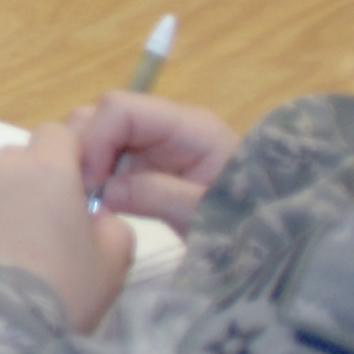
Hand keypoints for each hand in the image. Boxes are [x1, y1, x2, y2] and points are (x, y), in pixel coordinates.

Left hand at [0, 124, 133, 331]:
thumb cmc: (60, 292)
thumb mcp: (113, 263)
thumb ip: (111, 224)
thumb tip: (94, 214)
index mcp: (48, 169)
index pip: (58, 135)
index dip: (66, 160)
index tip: (69, 196)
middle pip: (16, 159)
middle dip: (27, 186)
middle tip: (34, 234)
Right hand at [62, 91, 238, 230]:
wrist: (273, 245)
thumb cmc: (251, 222)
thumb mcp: (210, 213)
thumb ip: (161, 196)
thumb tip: (108, 190)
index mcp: (189, 127)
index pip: (122, 108)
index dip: (96, 137)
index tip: (90, 181)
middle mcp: (165, 128)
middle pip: (104, 115)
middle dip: (83, 147)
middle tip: (79, 191)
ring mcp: (153, 148)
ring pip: (98, 136)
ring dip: (84, 164)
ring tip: (86, 200)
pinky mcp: (145, 171)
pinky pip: (105, 163)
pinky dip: (92, 179)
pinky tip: (94, 203)